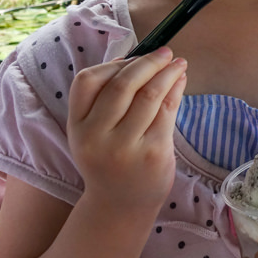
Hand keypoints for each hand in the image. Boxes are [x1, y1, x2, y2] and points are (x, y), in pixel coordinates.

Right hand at [66, 47, 186, 212]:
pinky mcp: (153, 153)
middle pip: (123, 84)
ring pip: (149, 95)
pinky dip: (176, 90)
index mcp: (77, 127)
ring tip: (179, 63)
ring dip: (167, 73)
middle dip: (148, 62)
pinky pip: (167, 111)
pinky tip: (181, 81)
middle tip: (166, 52)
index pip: (87, 81)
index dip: (114, 64)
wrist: (120, 205)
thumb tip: (138, 59)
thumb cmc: (110, 160)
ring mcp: (125, 147)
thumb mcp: (93, 133)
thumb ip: (106, 101)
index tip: (135, 58)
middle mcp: (97, 137)